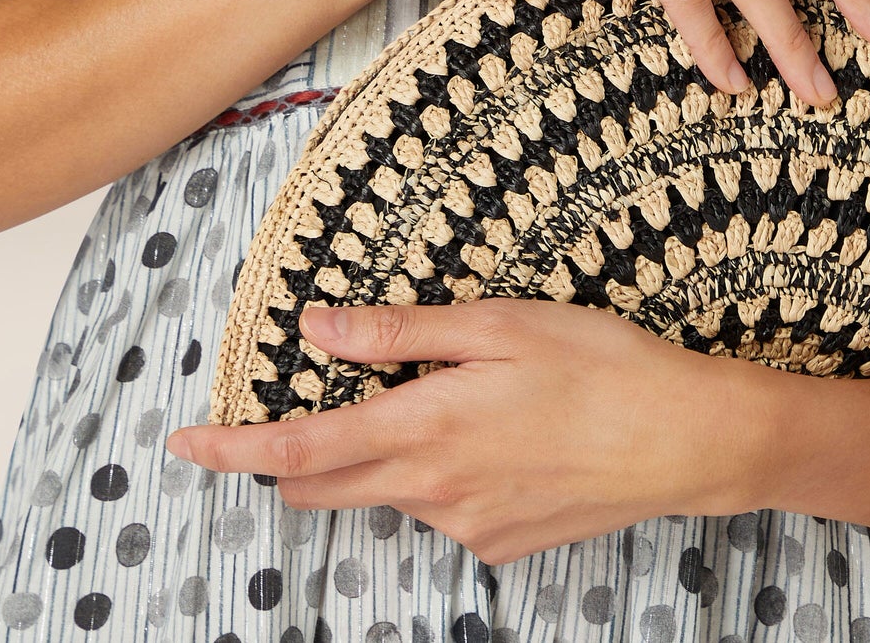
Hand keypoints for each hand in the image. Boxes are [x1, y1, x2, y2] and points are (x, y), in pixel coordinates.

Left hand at [166, 295, 779, 562]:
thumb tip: (317, 329)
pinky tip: (498, 434)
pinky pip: (444, 510)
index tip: (183, 444)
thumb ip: (398, 332)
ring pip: (390, 492)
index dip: (234, 450)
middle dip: (289, 460)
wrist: (685, 441)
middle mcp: (433, 491)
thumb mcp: (496, 323)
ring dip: (380, 456)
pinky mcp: (501, 545)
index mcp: (423, 428)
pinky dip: (442, 475)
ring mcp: (467, 527)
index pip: (299, 452)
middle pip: (326, 487)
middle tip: (279, 417)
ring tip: (442, 399)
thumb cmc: (598, 364)